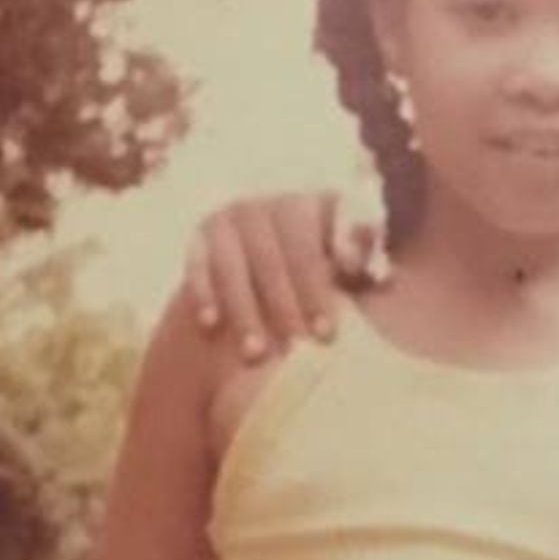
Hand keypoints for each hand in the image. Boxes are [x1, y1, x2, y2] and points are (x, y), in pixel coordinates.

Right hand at [181, 186, 382, 360]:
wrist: (264, 277)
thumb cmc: (319, 279)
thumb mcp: (348, 267)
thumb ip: (360, 256)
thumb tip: (358, 260)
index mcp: (311, 207)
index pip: (315, 243)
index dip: (319, 290)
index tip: (328, 333)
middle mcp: (270, 206)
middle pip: (274, 258)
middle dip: (286, 307)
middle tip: (295, 350)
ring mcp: (232, 219)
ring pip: (235, 267)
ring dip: (245, 311)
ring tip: (256, 354)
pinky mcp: (201, 238)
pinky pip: (198, 266)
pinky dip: (205, 294)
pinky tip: (211, 324)